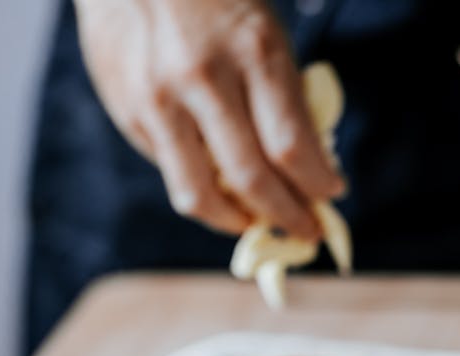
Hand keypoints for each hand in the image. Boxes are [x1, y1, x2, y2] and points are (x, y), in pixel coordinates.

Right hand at [74, 0, 344, 237]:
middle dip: (287, 216)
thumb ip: (285, 101)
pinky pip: (172, 171)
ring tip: (256, 222)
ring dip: (236, 222)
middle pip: (252, 180)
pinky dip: (202, 187)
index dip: (316, 185)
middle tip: (306, 229)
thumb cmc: (217, 3)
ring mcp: (158, 98)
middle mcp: (202, 78)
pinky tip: (217, 180)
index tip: (332, 197)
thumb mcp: (265, 35)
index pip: (291, 146)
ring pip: (200, 196)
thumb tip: (306, 174)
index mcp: (251, 50)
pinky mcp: (128, 112)